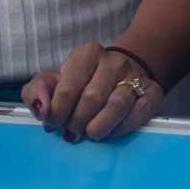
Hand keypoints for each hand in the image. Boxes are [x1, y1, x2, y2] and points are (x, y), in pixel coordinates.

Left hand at [23, 43, 162, 142]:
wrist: (118, 74)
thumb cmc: (79, 81)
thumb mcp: (51, 81)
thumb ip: (35, 92)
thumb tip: (42, 108)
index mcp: (86, 54)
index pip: (68, 88)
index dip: (57, 113)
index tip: (53, 124)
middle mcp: (114, 61)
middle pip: (92, 98)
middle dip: (77, 122)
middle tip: (71, 133)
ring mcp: (136, 75)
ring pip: (117, 105)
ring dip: (99, 127)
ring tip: (89, 133)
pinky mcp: (154, 91)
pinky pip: (141, 111)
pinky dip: (123, 127)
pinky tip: (112, 130)